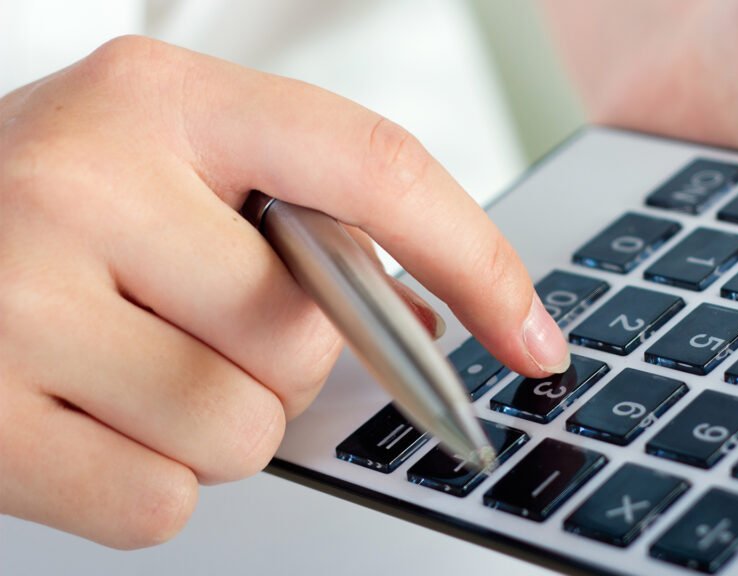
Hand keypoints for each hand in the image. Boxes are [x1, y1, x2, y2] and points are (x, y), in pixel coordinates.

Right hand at [0, 36, 567, 547]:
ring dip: (211, 423)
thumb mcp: (165, 166)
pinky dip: (145, 480)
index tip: (531, 337)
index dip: (476, 259)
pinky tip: (81, 416)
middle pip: (309, 335)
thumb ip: (300, 222)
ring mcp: (18, 297)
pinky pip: (161, 502)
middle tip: (185, 322)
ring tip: (125, 365)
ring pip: (244, 433)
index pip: (375, 169)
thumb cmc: (42, 209)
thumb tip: (433, 321)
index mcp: (162, 100)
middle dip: (279, 359)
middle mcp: (86, 179)